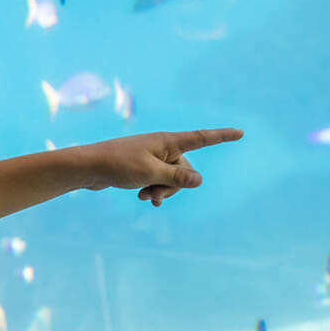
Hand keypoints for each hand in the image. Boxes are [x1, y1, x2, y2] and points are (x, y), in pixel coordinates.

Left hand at [73, 128, 243, 205]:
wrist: (89, 168)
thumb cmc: (119, 165)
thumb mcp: (151, 173)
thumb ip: (177, 177)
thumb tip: (200, 179)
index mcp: (167, 141)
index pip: (201, 138)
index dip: (222, 136)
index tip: (240, 133)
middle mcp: (162, 146)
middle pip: (184, 168)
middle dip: (174, 186)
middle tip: (154, 195)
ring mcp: (152, 156)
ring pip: (171, 178)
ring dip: (162, 190)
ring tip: (145, 197)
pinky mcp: (143, 167)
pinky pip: (158, 180)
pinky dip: (153, 189)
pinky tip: (142, 197)